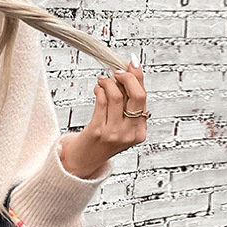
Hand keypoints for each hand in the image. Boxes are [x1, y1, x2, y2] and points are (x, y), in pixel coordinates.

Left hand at [59, 60, 147, 178]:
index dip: (138, 78)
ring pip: (117, 96)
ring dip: (109, 82)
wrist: (82, 162)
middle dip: (127, 77)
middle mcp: (129, 134)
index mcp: (139, 133)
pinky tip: (97, 89)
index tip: (132, 63)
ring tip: (103, 80)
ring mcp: (114, 133)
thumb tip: (131, 73)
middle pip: (137, 95)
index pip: (143, 98)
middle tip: (117, 71)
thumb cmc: (100, 142)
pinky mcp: (98, 130)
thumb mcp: (120, 128)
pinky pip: (102, 102)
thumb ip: (128, 106)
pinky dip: (100, 90)